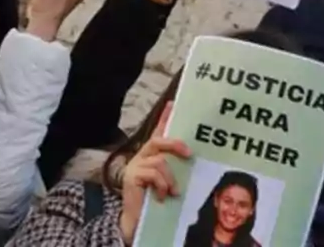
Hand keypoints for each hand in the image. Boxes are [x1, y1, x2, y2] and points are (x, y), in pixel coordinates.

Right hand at [119, 102, 190, 244]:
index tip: (173, 104)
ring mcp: (135, 165)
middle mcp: (142, 156)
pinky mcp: (132, 175)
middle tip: (189, 153)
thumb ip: (174, 168)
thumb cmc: (154, 200)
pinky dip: (161, 186)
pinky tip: (160, 196)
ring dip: (170, 179)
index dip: (164, 118)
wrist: (137, 220)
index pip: (158, 132)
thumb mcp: (167, 181)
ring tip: (172, 192)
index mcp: (151, 155)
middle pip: (158, 141)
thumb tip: (191, 157)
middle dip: (175, 144)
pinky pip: (153, 173)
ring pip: (160, 161)